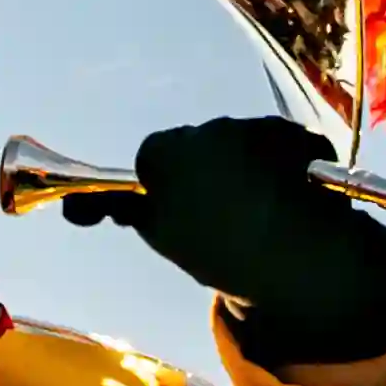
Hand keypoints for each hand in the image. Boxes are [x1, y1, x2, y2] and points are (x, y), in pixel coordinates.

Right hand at [106, 119, 385, 375]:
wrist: (302, 258)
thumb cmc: (222, 252)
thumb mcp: (165, 236)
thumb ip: (133, 212)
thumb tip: (84, 205)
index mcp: (169, 151)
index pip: (153, 155)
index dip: (163, 180)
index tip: (179, 209)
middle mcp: (209, 127)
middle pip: (199, 144)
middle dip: (207, 169)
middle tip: (222, 214)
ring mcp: (255, 126)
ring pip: (241, 141)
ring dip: (246, 165)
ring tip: (263, 210)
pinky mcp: (297, 131)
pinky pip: (278, 143)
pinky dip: (283, 163)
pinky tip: (291, 197)